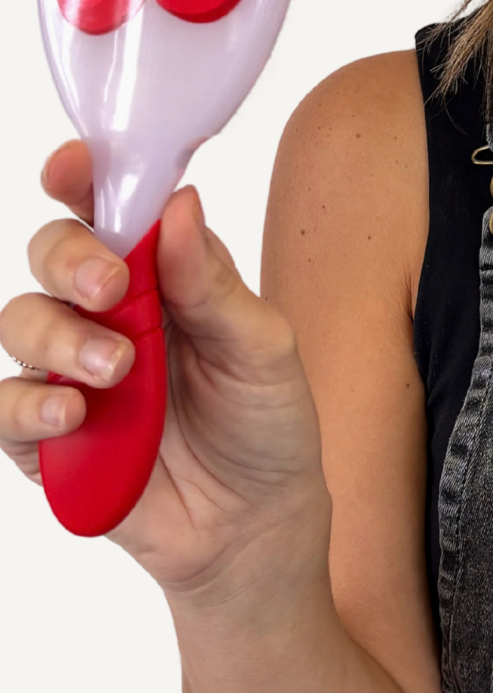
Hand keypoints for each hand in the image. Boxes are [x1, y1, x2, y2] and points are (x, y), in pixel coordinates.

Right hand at [0, 142, 328, 597]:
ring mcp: (72, 371)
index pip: (112, 208)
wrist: (258, 526)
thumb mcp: (263, 348)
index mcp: (165, 273)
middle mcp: (110, 312)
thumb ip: (214, 284)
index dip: (85, 177)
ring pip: (20, 321)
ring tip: (113, 371)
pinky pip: (4, 408)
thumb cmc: (266, 423)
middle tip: (108, 286)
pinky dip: (27, 405)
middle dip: (70, 258)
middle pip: (52, 253)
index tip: (75, 166)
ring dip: (58, 334)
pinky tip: (70, 414)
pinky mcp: (49, 437)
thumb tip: (180, 203)